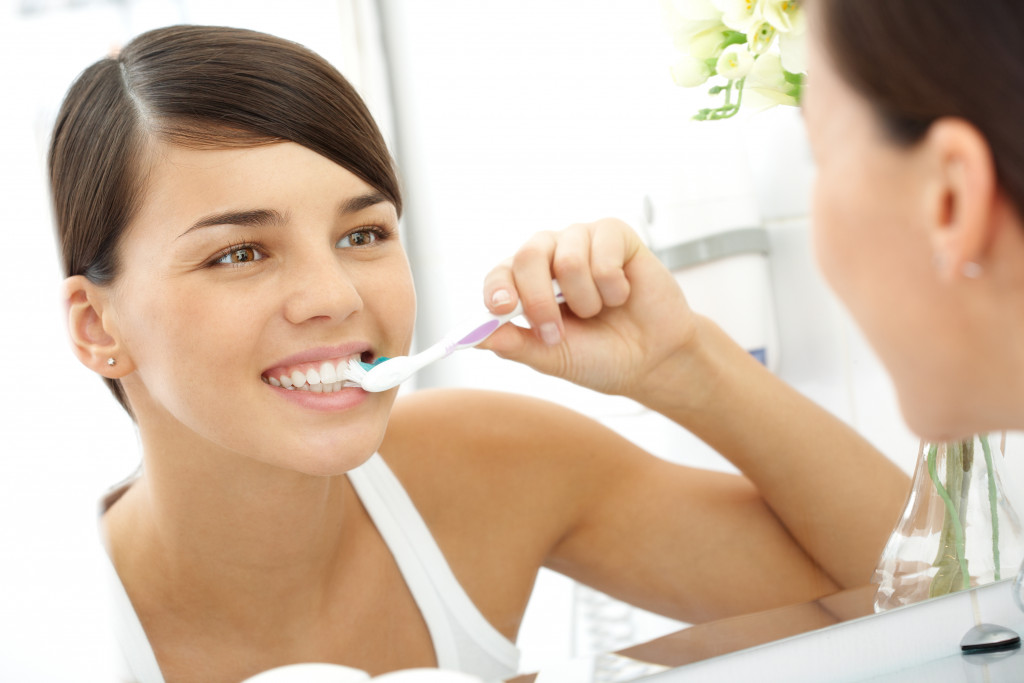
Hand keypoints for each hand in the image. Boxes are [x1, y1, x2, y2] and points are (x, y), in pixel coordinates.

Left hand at [479, 218, 698, 400]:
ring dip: (586, 300)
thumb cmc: (600, 357)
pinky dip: (613, 288)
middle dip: (541, 301)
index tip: (503, 309)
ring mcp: (581, 241)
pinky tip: (622, 295)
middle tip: (556, 332)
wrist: (652, 359)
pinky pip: (603, 255)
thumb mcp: (553, 358)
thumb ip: (515, 345)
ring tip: (600, 311)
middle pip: (528, 255)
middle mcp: (550, 256)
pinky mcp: (614, 235)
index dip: (498, 289)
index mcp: (526, 284)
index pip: (500, 275)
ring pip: (568, 259)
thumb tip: (474, 339)